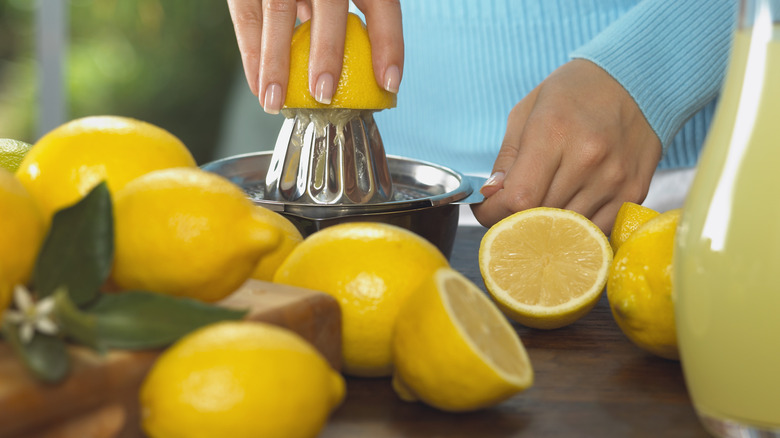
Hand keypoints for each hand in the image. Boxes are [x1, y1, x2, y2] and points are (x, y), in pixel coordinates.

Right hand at [226, 0, 403, 113]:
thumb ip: (348, 17)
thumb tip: (362, 77)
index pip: (381, 3)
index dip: (388, 42)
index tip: (390, 83)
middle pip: (330, 5)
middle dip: (328, 51)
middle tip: (324, 93)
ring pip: (279, 12)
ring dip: (276, 62)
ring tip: (277, 102)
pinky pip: (246, 17)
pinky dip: (251, 55)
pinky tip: (258, 87)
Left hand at [472, 59, 662, 233]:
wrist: (635, 80)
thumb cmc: (572, 94)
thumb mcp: (527, 112)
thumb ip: (507, 159)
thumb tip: (491, 196)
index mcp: (553, 132)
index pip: (518, 198)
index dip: (495, 213)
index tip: (487, 210)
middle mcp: (587, 158)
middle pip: (541, 218)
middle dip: (516, 221)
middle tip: (508, 213)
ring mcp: (614, 178)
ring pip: (568, 230)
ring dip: (547, 229)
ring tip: (538, 213)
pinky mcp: (634, 192)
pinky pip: (597, 231)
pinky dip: (577, 230)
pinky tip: (568, 215)